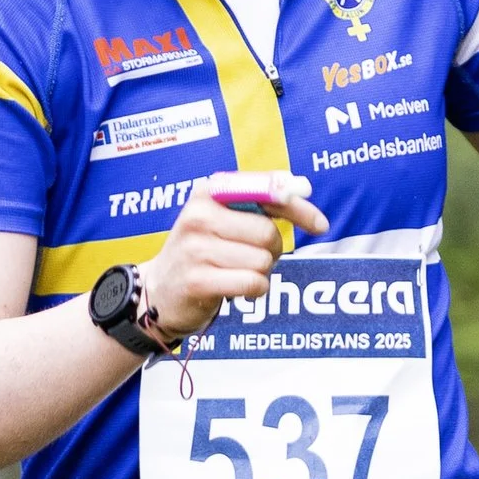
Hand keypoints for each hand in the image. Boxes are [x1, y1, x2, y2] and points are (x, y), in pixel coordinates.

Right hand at [143, 171, 329, 339]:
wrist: (158, 290)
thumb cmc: (202, 251)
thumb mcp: (221, 218)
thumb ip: (259, 203)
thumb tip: (302, 188)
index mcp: (208, 192)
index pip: (266, 193)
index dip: (298, 209)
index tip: (320, 225)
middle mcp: (199, 216)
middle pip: (267, 233)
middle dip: (272, 250)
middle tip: (253, 257)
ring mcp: (195, 249)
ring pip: (262, 261)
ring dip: (261, 273)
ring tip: (237, 272)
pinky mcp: (197, 281)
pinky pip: (252, 283)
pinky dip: (254, 290)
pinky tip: (237, 289)